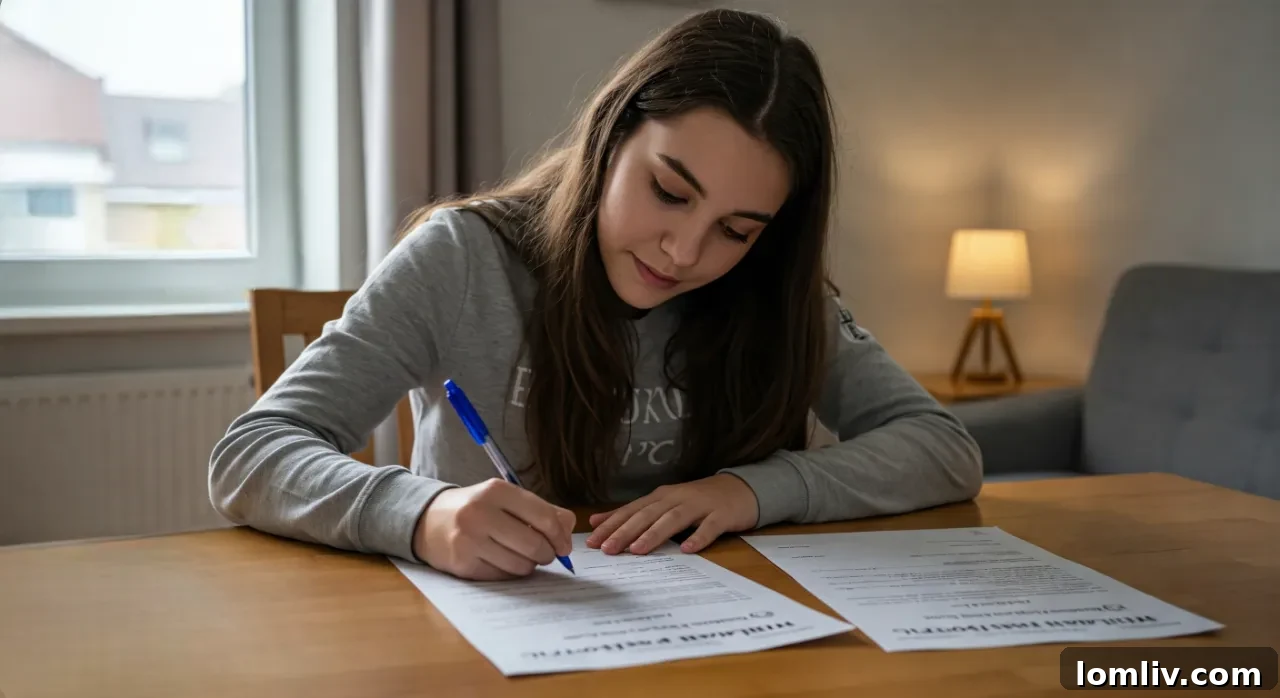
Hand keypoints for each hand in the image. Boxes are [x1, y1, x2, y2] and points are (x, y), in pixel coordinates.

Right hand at [412, 478, 575, 580]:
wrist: (428, 521)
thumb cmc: (476, 509)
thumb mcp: (505, 498)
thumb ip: (541, 509)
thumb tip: (569, 529)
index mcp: (496, 490)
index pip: (545, 517)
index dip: (561, 536)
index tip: (564, 546)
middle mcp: (481, 513)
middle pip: (535, 545)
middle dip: (547, 554)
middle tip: (545, 555)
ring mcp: (469, 540)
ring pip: (521, 565)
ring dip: (528, 565)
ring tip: (520, 556)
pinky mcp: (462, 564)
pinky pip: (502, 577)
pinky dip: (509, 573)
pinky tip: (501, 561)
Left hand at [585, 474, 757, 555]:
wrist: (740, 489)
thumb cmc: (698, 501)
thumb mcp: (663, 504)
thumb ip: (632, 513)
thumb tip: (596, 520)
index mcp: (661, 497)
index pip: (631, 510)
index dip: (612, 524)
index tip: (593, 541)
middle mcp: (676, 498)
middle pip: (648, 514)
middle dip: (626, 531)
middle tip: (608, 549)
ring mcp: (700, 505)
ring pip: (674, 519)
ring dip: (654, 534)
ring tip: (638, 550)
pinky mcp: (722, 515)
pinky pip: (709, 527)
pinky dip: (698, 537)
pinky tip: (687, 549)